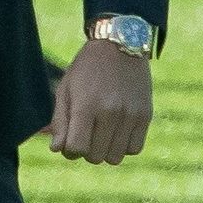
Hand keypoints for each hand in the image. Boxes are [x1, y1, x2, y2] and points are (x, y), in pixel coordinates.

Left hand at [48, 39, 152, 163]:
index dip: (70, 150)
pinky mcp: (145, 116)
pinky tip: (118, 130)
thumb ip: (60, 120)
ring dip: (106, 150)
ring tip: (102, 132)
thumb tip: (57, 149)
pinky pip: (134, 149)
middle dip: (87, 150)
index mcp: (86, 105)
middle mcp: (109, 112)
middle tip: (86, 133)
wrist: (120, 44)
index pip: (76, 149)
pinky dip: (124, 146)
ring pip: (115, 158)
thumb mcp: (66, 88)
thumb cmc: (87, 68)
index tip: (71, 140)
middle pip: (95, 157)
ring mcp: (130, 115)